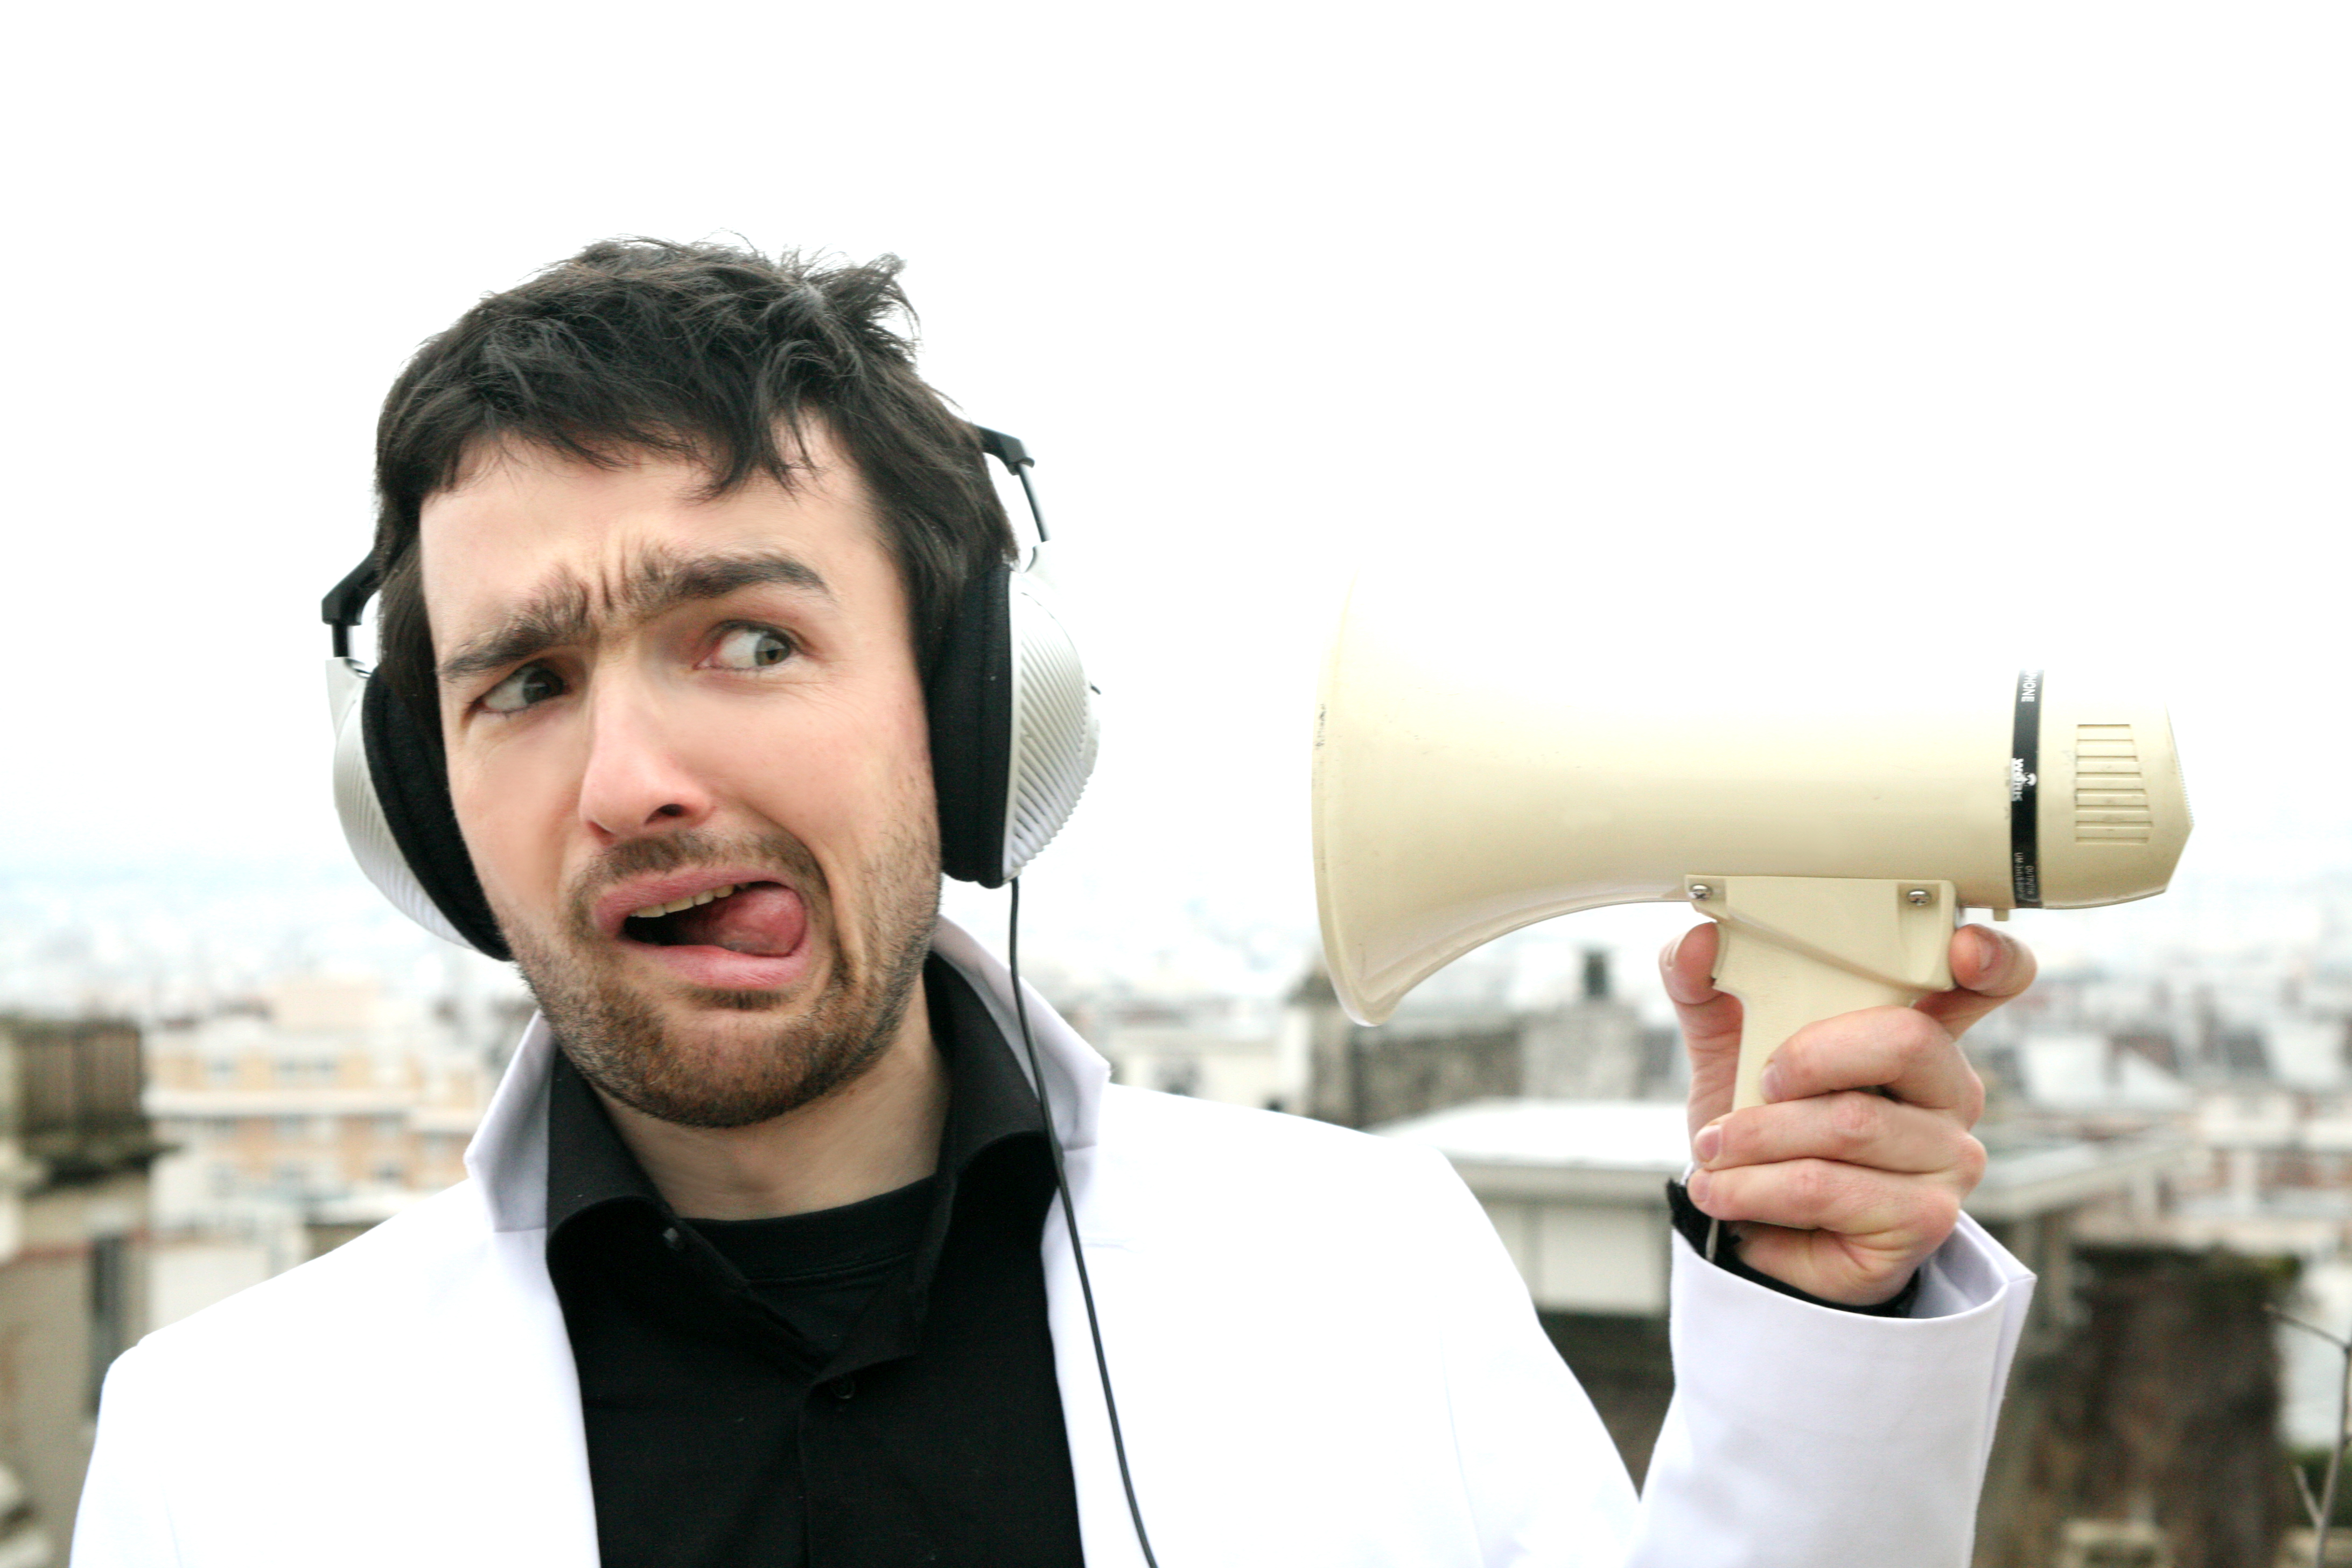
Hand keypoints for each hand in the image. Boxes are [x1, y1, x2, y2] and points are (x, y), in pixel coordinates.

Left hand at [1663, 920, 2033, 1305]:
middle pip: (1905, 1040)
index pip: (1986, 984)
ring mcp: (1948, 1157)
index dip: (1991, 959)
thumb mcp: (1728, 1051)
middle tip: (1756, 1083)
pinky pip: (1827, 1189)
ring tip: (1711, 1150)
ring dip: (1756, 1137)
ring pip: (1851, 1124)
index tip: (1964, 948)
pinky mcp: (1925, 1219)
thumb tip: (1693, 941)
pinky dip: (1754, 1187)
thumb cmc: (1761, 1127)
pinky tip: (1723, 1191)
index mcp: (1917, 1032)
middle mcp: (1949, 1090)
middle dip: (1807, 1058)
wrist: (1750, 1221)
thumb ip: (1707, 990)